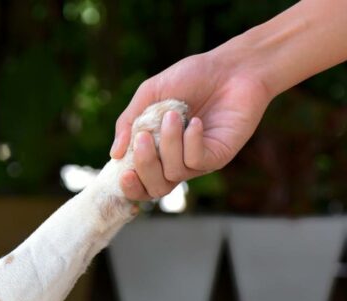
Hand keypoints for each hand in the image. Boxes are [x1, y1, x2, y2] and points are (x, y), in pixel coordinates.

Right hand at [111, 52, 272, 200]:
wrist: (231, 67)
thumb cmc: (190, 77)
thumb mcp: (150, 94)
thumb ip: (129, 122)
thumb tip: (115, 154)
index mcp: (156, 149)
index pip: (140, 182)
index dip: (130, 186)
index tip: (123, 172)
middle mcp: (176, 160)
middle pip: (155, 188)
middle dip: (145, 166)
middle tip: (144, 138)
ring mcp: (198, 161)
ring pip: (174, 173)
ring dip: (168, 144)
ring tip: (173, 115)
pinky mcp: (218, 156)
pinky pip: (196, 162)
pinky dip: (190, 142)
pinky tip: (195, 121)